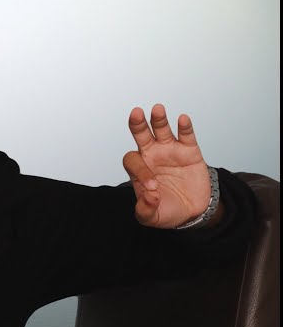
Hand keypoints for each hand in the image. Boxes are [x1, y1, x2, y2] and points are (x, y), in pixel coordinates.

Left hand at [122, 104, 212, 227]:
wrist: (192, 211)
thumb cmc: (167, 211)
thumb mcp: (151, 217)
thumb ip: (145, 210)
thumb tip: (149, 196)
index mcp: (138, 170)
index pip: (134, 161)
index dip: (140, 172)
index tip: (153, 188)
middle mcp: (152, 156)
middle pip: (141, 136)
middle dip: (137, 125)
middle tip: (135, 114)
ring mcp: (170, 151)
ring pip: (162, 130)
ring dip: (159, 120)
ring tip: (157, 109)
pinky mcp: (189, 151)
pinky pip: (186, 136)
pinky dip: (185, 127)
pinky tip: (182, 119)